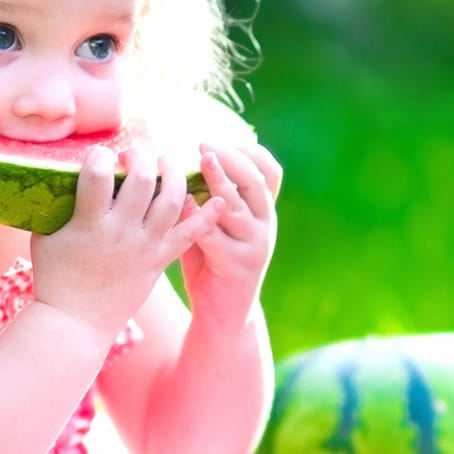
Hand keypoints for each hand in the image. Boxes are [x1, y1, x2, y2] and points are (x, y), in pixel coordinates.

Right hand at [31, 146, 225, 336]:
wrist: (76, 324)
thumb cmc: (55, 278)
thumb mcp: (46, 237)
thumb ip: (56, 206)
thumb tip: (58, 174)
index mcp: (88, 223)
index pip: (97, 174)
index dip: (99, 156)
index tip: (99, 156)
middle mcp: (121, 232)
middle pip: (142, 181)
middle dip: (140, 157)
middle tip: (134, 155)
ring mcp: (145, 247)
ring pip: (171, 201)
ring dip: (173, 174)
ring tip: (166, 162)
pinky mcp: (160, 261)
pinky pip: (189, 235)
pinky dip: (206, 217)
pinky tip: (219, 198)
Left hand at [179, 141, 281, 327]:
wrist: (224, 313)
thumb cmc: (214, 262)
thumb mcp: (220, 225)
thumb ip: (211, 197)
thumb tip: (185, 159)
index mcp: (263, 211)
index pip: (270, 172)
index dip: (252, 152)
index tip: (225, 140)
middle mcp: (265, 224)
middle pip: (255, 183)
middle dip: (231, 160)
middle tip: (205, 147)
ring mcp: (254, 245)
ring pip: (237, 207)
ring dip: (219, 181)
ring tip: (201, 163)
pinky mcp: (237, 265)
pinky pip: (216, 236)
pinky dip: (199, 217)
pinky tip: (183, 204)